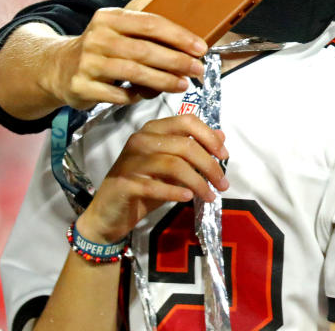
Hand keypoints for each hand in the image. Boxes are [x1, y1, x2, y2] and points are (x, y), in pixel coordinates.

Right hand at [45, 0, 207, 108]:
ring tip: (183, 84)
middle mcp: (97, 37)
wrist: (60, 66)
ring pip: (133, 74)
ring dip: (163, 81)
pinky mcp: (82, 86)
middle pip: (145, 51)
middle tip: (198, 69)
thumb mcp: (128, 13)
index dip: (179, 36)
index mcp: (110, 17)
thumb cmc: (106, 39)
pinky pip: (117, 95)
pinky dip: (136, 96)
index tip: (200, 47)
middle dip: (177, 62)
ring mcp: (87, 62)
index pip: (150, 23)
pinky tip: (149, 94)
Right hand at [76, 113, 228, 243]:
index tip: (225, 155)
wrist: (109, 213)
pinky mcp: (125, 183)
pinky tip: (188, 198)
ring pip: (174, 165)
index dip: (210, 136)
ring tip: (210, 195)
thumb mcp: (172, 167)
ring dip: (198, 182)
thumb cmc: (144, 186)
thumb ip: (194, 150)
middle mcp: (141, 140)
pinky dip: (176, 192)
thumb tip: (221, 136)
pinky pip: (156, 186)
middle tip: (224, 184)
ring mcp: (131, 161)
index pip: (187, 121)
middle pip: (185, 145)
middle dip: (210, 165)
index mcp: (154, 130)